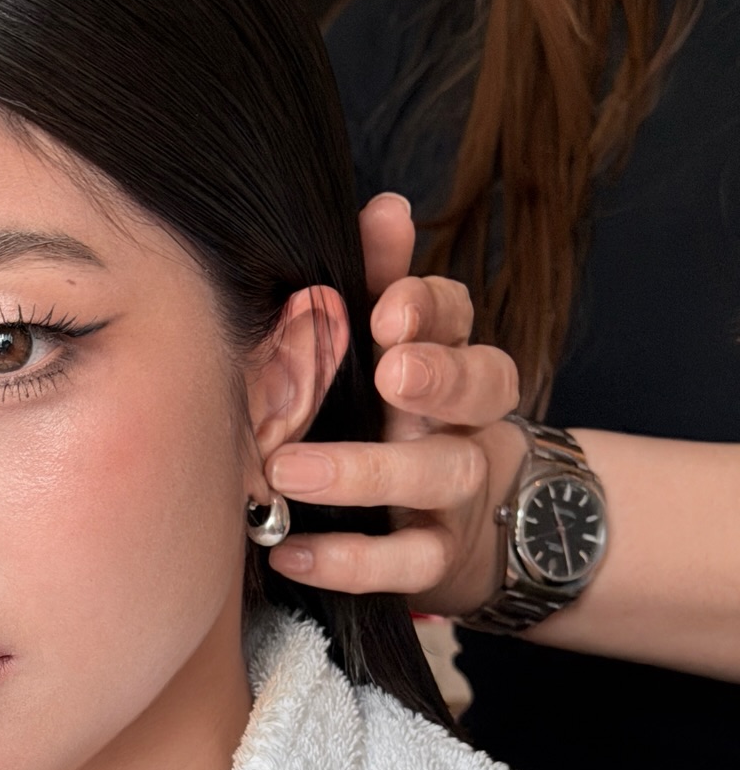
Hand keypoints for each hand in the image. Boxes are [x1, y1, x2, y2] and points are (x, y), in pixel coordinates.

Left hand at [265, 193, 525, 615]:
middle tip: (389, 375)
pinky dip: (350, 560)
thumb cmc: (389, 422)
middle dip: (438, 376)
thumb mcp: (380, 353)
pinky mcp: (438, 558)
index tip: (387, 311)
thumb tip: (385, 206)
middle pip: (482, 385)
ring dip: (367, 471)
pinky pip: (409, 563)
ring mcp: (458, 492)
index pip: (458, 316)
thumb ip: (375, 284)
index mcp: (448, 355)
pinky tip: (287, 550)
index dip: (430, 309)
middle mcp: (463, 419)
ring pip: (444, 475)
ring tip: (288, 470)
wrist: (456, 530)